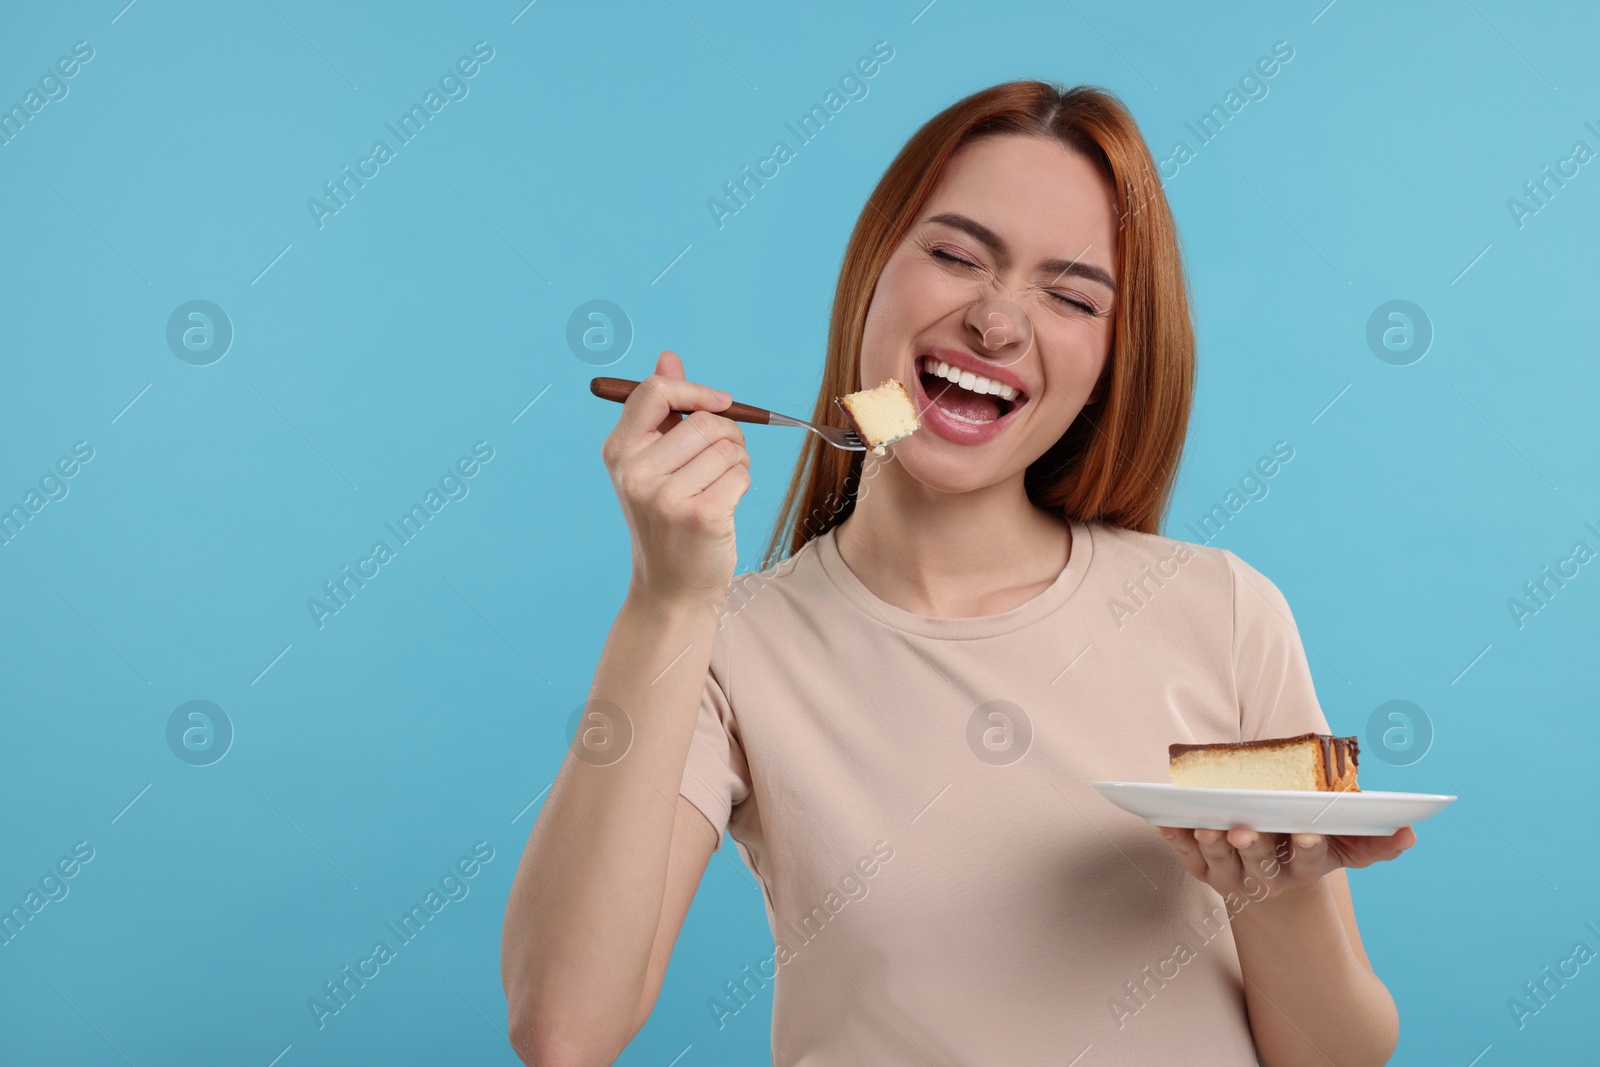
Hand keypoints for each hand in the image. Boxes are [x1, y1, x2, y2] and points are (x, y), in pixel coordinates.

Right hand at [600, 350, 749, 607]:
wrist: (672, 587)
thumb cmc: (668, 519)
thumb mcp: (654, 463)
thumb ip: (663, 410)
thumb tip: (668, 357)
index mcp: (619, 452)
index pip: (656, 391)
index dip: (696, 391)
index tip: (721, 404)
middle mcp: (635, 473)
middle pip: (705, 420)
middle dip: (729, 434)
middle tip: (723, 460)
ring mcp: (665, 497)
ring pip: (728, 446)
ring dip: (738, 461)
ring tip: (720, 485)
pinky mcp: (700, 516)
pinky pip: (740, 473)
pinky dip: (743, 484)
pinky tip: (725, 505)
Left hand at [1154, 824, 1416, 901]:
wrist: (1272, 864)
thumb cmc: (1311, 842)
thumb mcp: (1348, 844)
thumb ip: (1377, 842)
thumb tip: (1409, 833)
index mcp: (1303, 868)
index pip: (1309, 862)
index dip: (1308, 849)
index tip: (1306, 834)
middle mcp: (1268, 878)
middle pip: (1260, 865)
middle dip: (1253, 848)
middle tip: (1245, 830)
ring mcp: (1234, 876)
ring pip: (1221, 864)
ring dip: (1211, 846)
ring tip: (1205, 826)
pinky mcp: (1204, 868)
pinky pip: (1187, 856)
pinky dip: (1176, 840)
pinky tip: (1165, 823)